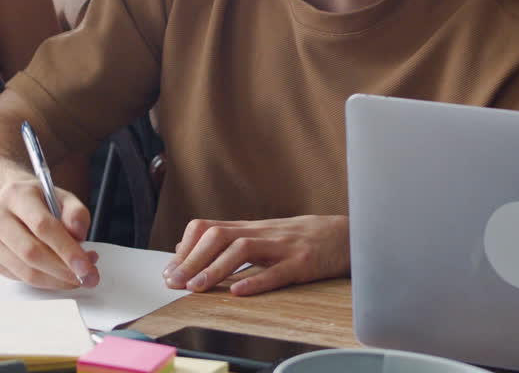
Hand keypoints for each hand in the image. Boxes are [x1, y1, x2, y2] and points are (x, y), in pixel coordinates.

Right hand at [0, 178, 97, 289]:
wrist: (10, 203)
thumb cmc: (39, 201)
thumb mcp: (63, 197)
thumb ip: (76, 213)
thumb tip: (78, 235)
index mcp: (16, 194)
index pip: (42, 226)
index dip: (66, 249)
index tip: (86, 266)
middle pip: (31, 252)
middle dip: (63, 270)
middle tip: (87, 277)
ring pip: (25, 271)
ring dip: (56, 280)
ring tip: (78, 276)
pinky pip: (21, 278)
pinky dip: (45, 281)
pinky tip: (60, 274)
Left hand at [162, 215, 349, 296]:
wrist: (347, 235)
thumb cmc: (304, 239)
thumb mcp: (267, 236)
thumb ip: (236, 242)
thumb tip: (197, 253)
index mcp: (253, 228)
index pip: (209, 227)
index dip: (186, 248)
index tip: (171, 270)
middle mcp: (264, 233)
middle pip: (220, 235)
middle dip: (192, 259)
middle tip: (175, 282)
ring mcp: (284, 246)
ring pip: (243, 249)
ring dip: (215, 268)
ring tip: (197, 287)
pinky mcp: (304, 262)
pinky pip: (278, 271)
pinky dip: (257, 281)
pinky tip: (239, 292)